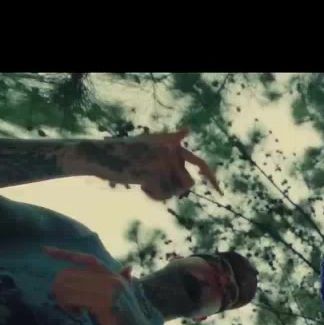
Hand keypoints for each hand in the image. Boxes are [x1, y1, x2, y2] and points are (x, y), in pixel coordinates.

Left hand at [45, 246, 150, 324]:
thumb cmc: (128, 319)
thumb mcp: (124, 297)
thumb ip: (124, 280)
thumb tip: (129, 267)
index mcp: (113, 275)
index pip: (86, 258)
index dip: (65, 253)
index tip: (45, 250)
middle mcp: (111, 279)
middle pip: (69, 273)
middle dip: (61, 289)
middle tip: (67, 303)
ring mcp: (107, 290)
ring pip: (68, 287)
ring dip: (64, 300)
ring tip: (73, 310)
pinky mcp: (102, 303)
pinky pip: (73, 299)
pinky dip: (69, 307)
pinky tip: (77, 314)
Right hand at [62, 129, 219, 200]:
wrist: (102, 155)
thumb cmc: (126, 151)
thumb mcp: (151, 143)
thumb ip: (170, 140)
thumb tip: (187, 128)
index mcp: (173, 145)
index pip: (199, 163)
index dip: (212, 178)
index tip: (220, 192)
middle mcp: (172, 152)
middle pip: (187, 185)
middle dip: (172, 189)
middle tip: (153, 180)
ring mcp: (164, 163)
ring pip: (176, 192)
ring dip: (162, 192)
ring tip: (145, 179)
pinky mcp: (154, 173)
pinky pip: (162, 196)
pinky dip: (151, 194)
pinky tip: (139, 183)